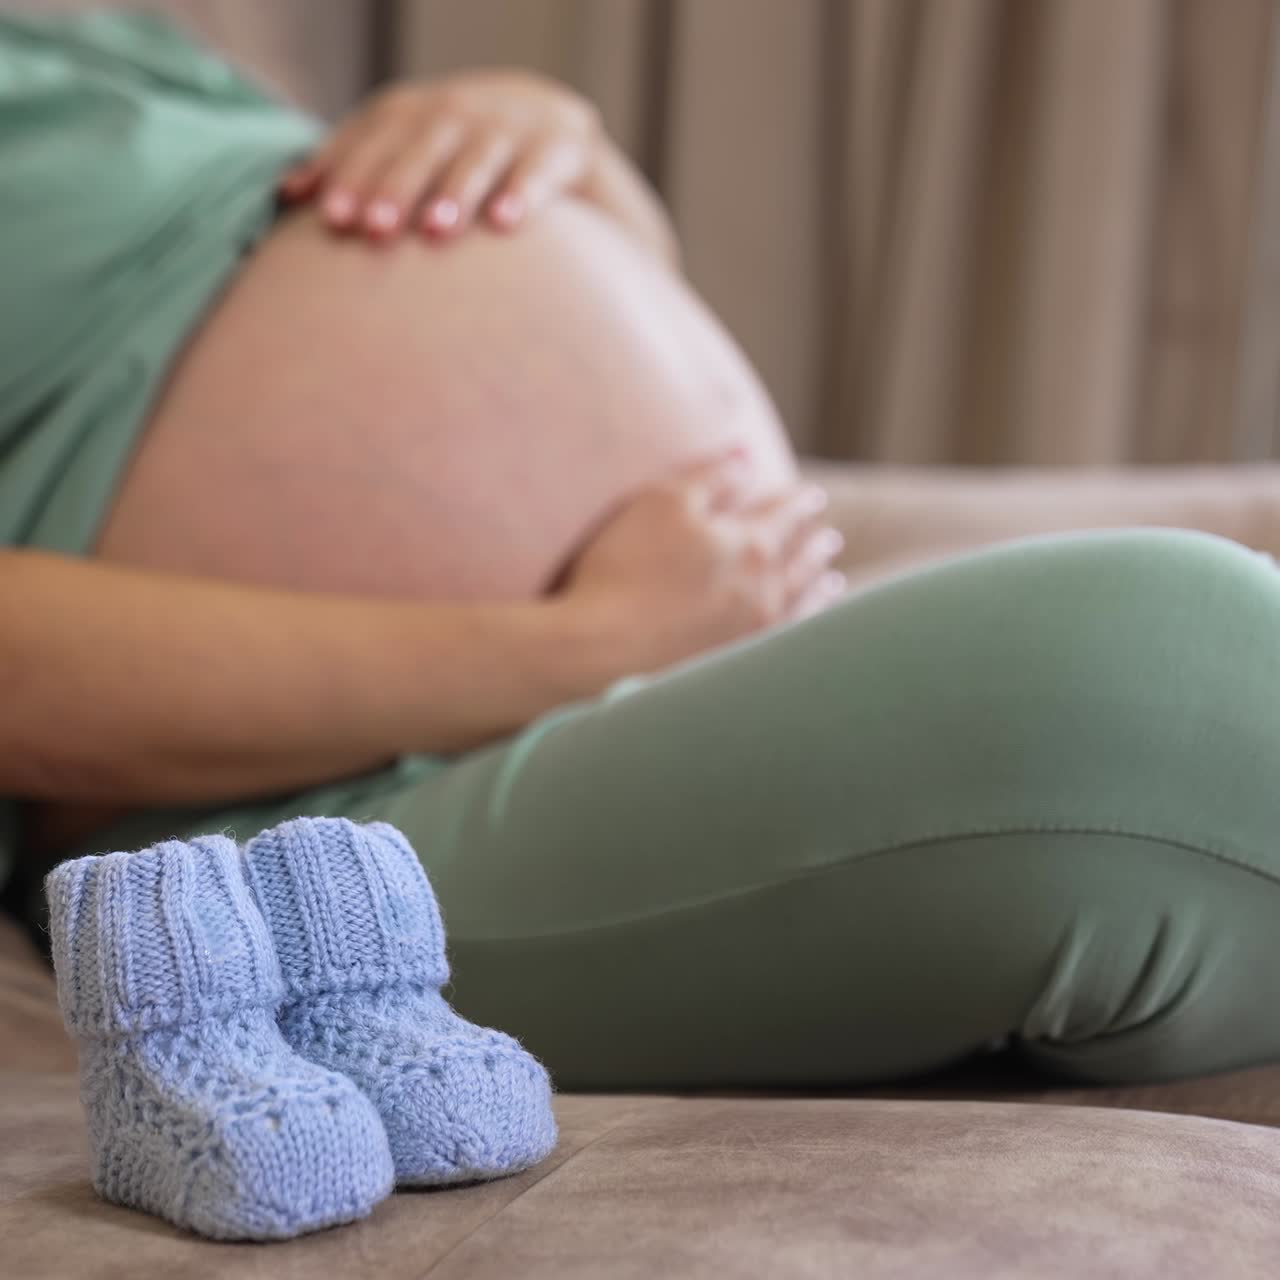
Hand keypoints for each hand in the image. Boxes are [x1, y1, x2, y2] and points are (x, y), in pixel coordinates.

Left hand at [280, 71, 602, 241]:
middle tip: (376, 231)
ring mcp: (512, 126)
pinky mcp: (560, 148)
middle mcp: (460, 112)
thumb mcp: (409, 147)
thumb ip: (355, 164)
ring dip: (455, 192)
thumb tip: (286, 195)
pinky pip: (540, 171)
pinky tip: (505, 225)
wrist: (554, 128)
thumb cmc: (460, 152)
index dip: (353, 174)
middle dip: (397, 187)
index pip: (376, 137)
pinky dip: (523, 194)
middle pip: (422, 146)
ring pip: (478, 156)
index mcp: (414, 112)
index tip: (332, 219)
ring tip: (435, 233)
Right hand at [561, 451, 847, 670]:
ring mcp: (754, 634)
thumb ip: (709, 476)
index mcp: (750, 543)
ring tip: (832, 580)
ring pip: (801, 604)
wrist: (600, 653)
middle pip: (800, 561)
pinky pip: (787, 642)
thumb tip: (748, 457)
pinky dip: (804, 628)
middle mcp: (764, 590)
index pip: (784, 515)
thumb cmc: (624, 569)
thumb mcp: (660, 503)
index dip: (799, 502)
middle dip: (814, 545)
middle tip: (829, 539)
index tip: (813, 498)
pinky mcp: (738, 669)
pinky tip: (803, 627)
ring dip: (818, 587)